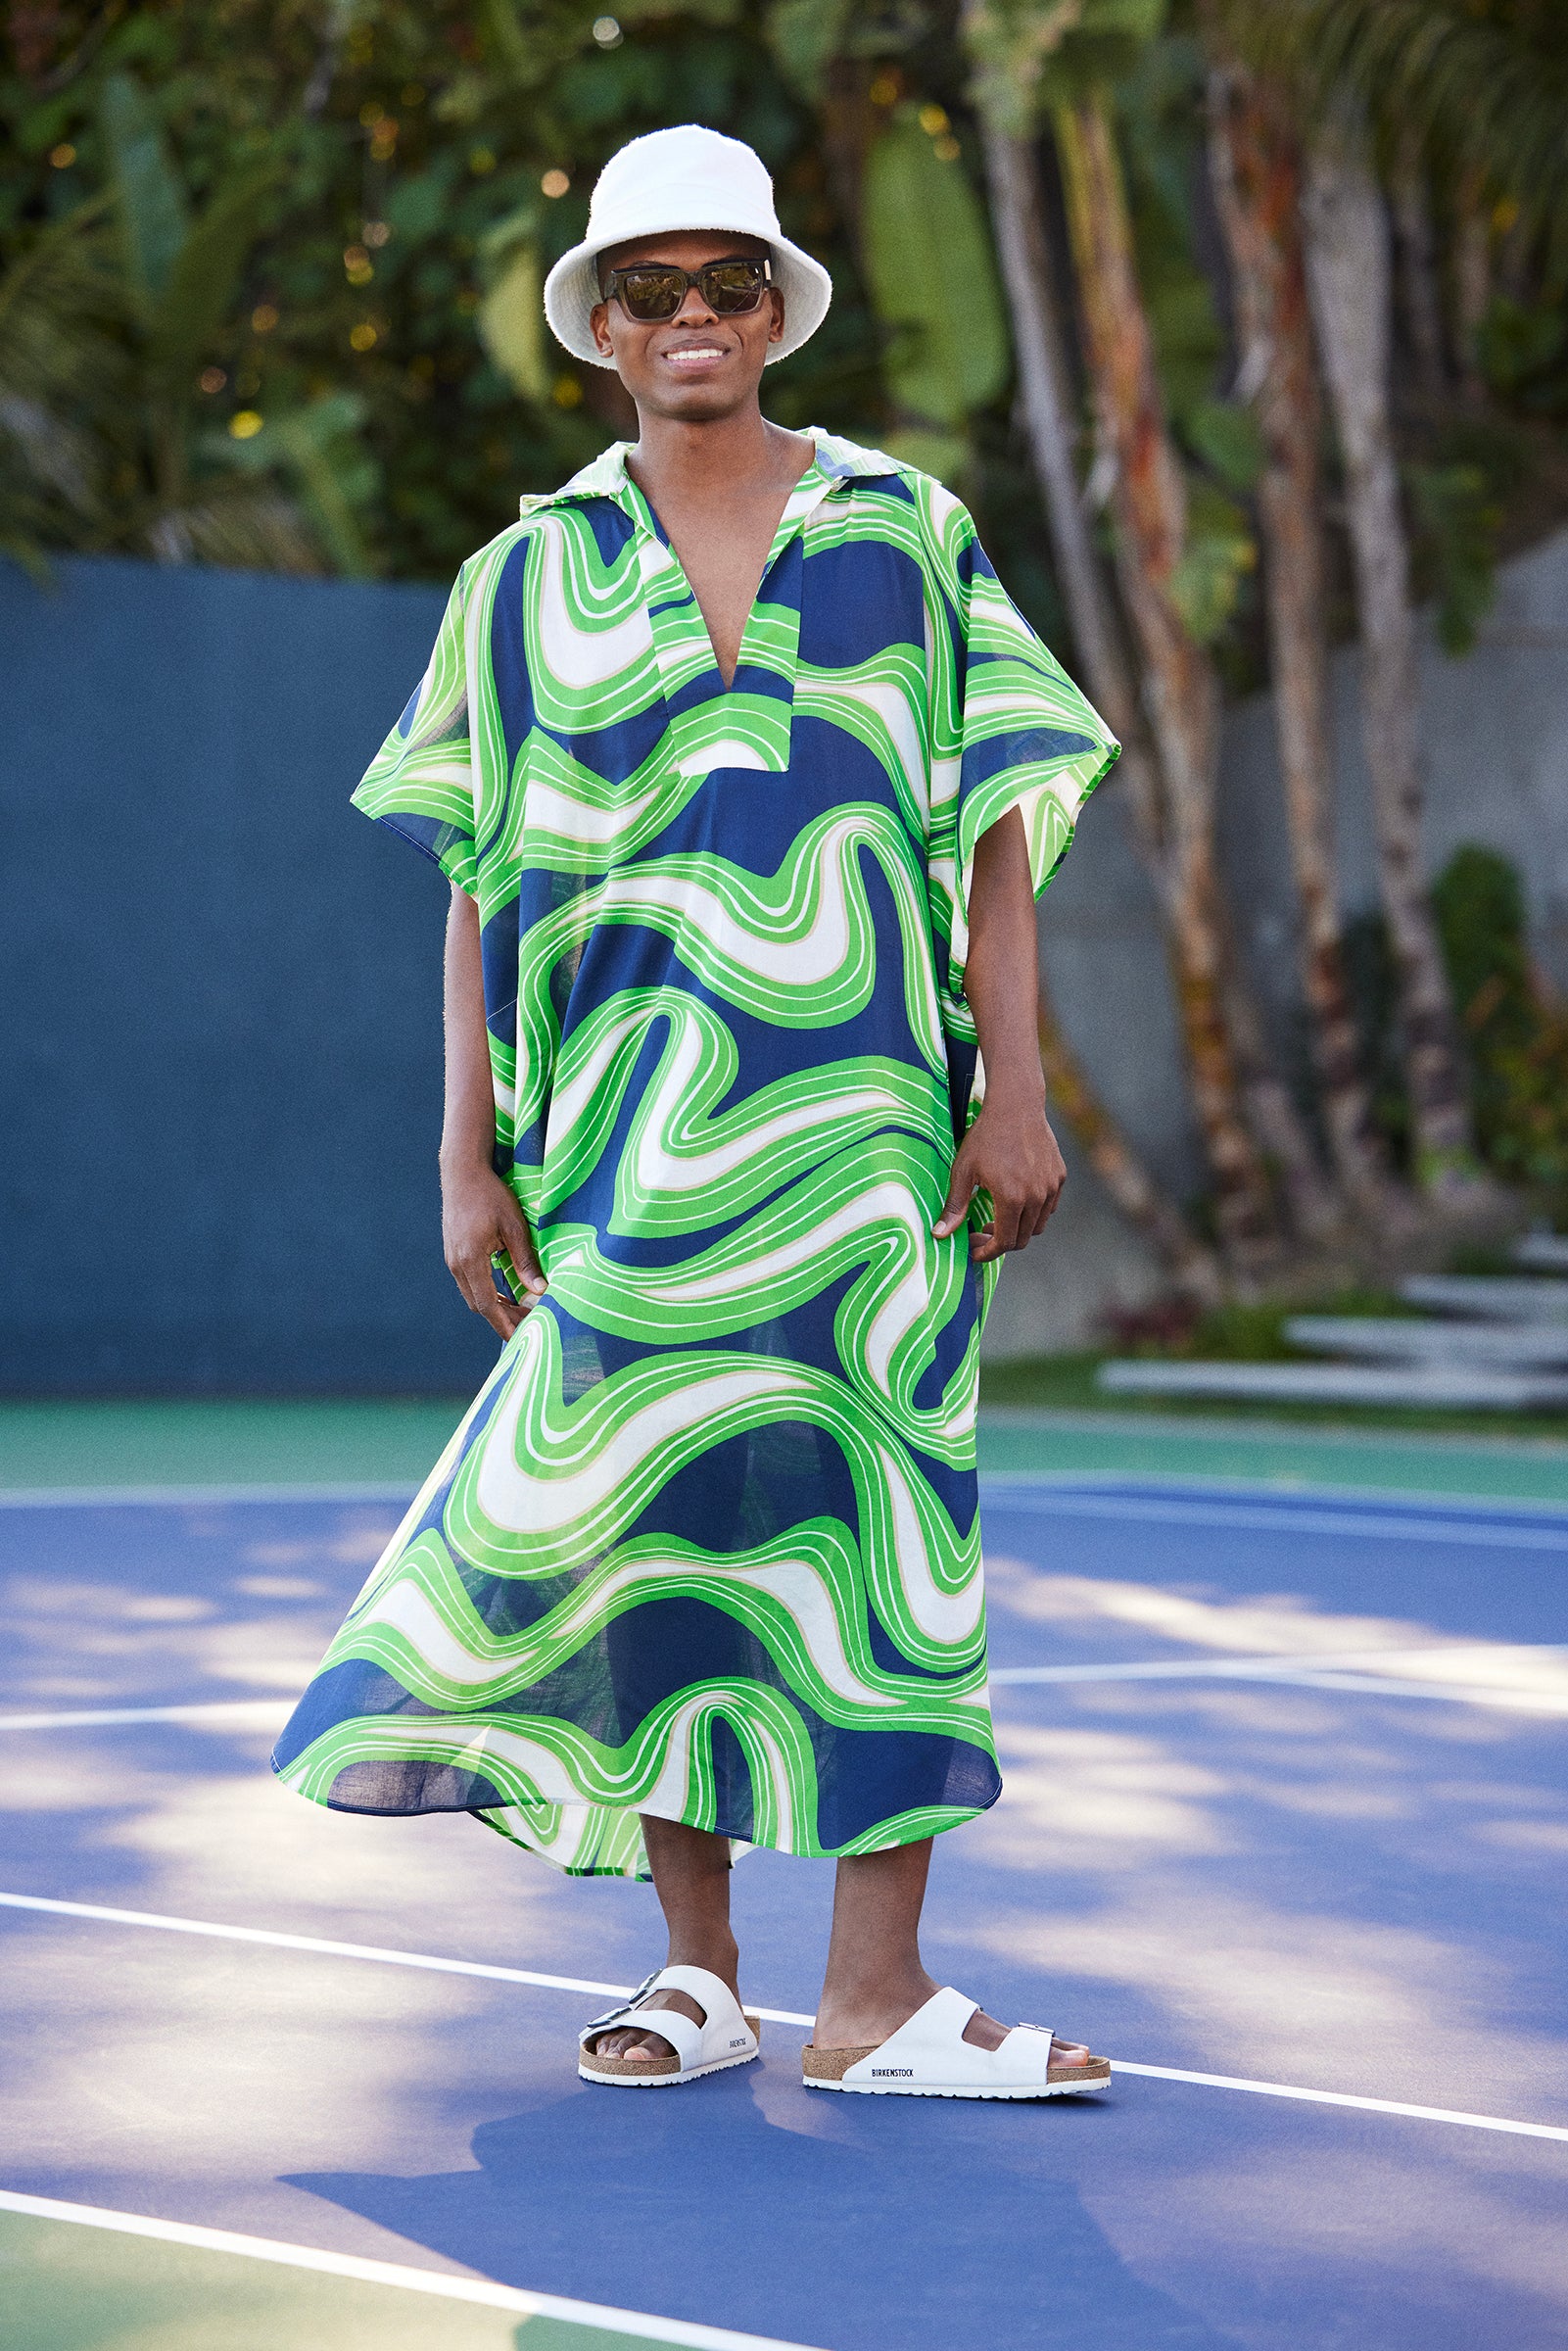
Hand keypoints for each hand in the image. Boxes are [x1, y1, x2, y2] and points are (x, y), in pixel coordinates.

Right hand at [441, 1159, 545, 1339]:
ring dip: (495, 1307)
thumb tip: (541, 1290)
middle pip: (478, 1304)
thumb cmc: (490, 1195)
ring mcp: (452, 1259)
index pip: (487, 1304)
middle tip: (529, 1326)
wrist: (462, 1172)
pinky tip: (505, 1293)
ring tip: (521, 1312)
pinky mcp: (454, 1253)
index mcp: (470, 1260)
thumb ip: (526, 1260)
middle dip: (503, 1319)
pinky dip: (487, 1293)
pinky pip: (470, 1283)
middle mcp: (457, 1264)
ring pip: (473, 1295)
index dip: (504, 1324)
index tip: (520, 1338)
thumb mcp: (514, 1226)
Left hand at [933, 1086, 1066, 1263]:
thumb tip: (939, 1236)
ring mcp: (1051, 1187)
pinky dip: (1033, 1213)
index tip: (973, 1251)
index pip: (1004, 1242)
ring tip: (996, 1218)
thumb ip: (954, 1206)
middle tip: (980, 1232)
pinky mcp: (1059, 1177)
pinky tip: (1015, 1201)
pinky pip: (1048, 1207)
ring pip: (1037, 1226)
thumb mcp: (963, 1171)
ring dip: (1017, 1229)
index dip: (987, 1252)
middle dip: (999, 1243)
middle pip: (1022, 1239)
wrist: (1016, 1106)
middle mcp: (1036, 1196)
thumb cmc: (985, 1137)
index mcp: (1012, 1198)